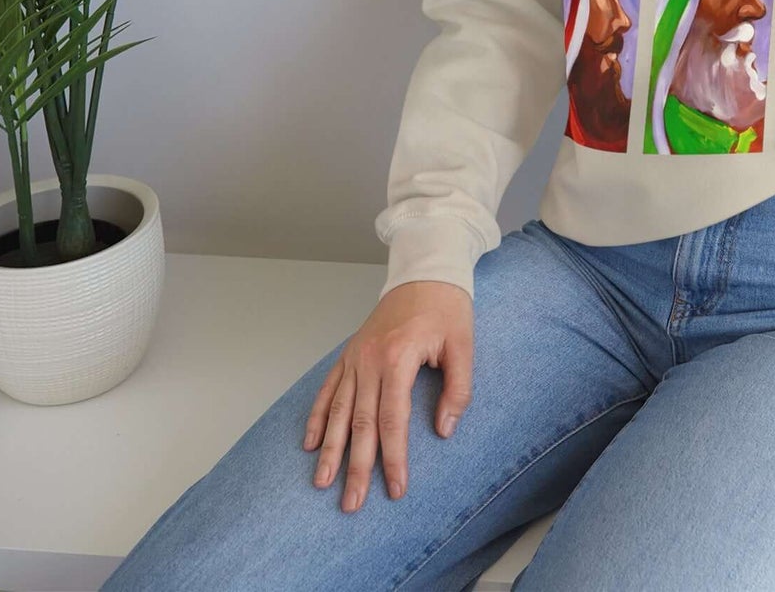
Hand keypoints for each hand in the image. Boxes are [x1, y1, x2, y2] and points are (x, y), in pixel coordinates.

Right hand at [304, 280, 472, 512]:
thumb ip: (458, 389)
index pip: (393, 420)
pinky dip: (317, 417)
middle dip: (355, 466)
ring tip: (322, 483)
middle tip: (352, 504)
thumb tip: (444, 431)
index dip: (393, 458)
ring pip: (337, 410)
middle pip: (360, 423)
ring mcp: (355, 356)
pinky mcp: (350, 353)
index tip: (395, 489)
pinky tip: (310, 443)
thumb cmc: (447, 308)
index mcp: (398, 358)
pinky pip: (328, 389)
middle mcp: (370, 360)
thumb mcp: (463, 345)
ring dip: (330, 449)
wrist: (425, 271)